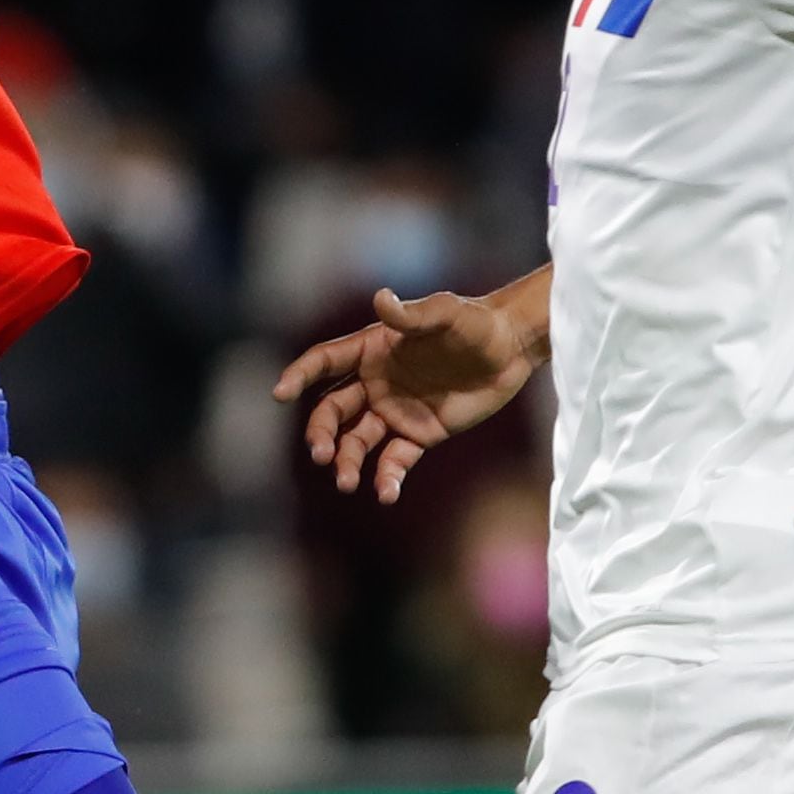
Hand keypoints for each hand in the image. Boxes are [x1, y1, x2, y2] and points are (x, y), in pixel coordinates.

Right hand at [274, 286, 542, 502]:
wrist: (512, 349)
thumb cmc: (476, 323)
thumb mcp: (446, 313)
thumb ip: (412, 314)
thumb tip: (381, 299)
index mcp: (371, 350)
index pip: (324, 362)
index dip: (300, 375)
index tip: (281, 393)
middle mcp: (374, 382)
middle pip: (332, 410)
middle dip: (321, 433)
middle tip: (321, 454)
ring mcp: (394, 411)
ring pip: (356, 440)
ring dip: (347, 461)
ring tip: (347, 483)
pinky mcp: (419, 435)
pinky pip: (394, 460)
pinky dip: (387, 478)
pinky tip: (385, 494)